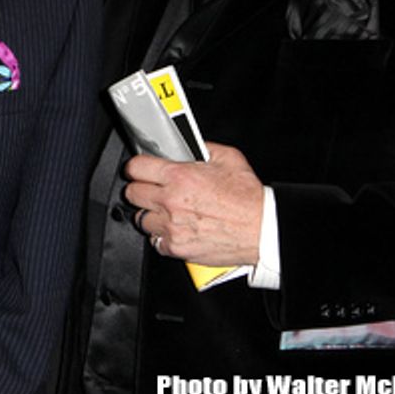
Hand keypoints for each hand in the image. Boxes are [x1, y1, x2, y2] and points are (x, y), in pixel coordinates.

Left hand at [126, 144, 262, 265]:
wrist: (262, 229)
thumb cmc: (248, 197)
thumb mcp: (227, 158)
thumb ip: (201, 148)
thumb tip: (186, 145)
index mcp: (179, 177)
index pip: (136, 168)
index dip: (136, 167)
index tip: (139, 170)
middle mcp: (171, 202)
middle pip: (132, 193)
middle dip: (140, 189)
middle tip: (153, 189)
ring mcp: (172, 227)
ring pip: (140, 218)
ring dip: (150, 213)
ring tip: (166, 210)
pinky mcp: (176, 247)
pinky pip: (154, 240)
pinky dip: (162, 235)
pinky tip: (175, 227)